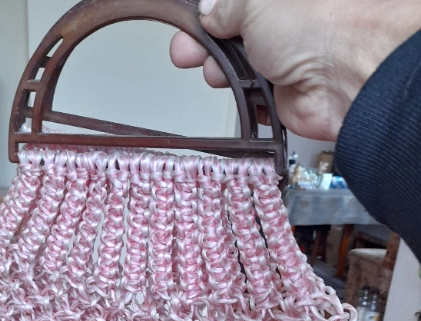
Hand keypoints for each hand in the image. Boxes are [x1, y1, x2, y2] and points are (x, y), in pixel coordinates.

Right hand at [170, 0, 420, 140]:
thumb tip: (210, 10)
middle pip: (231, 35)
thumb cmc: (318, 26)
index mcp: (279, 1)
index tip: (188, 23)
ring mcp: (284, 61)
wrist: (344, 77)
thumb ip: (226, 7)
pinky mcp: (283, 96)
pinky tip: (236, 93)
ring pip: (238, 69)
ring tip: (213, 74)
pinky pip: (252, 100)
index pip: (233, 5)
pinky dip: (241, 99)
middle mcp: (284, 26)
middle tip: (186, 52)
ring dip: (220, 72)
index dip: (208, 14)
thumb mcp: (253, 3)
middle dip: (205, 44)